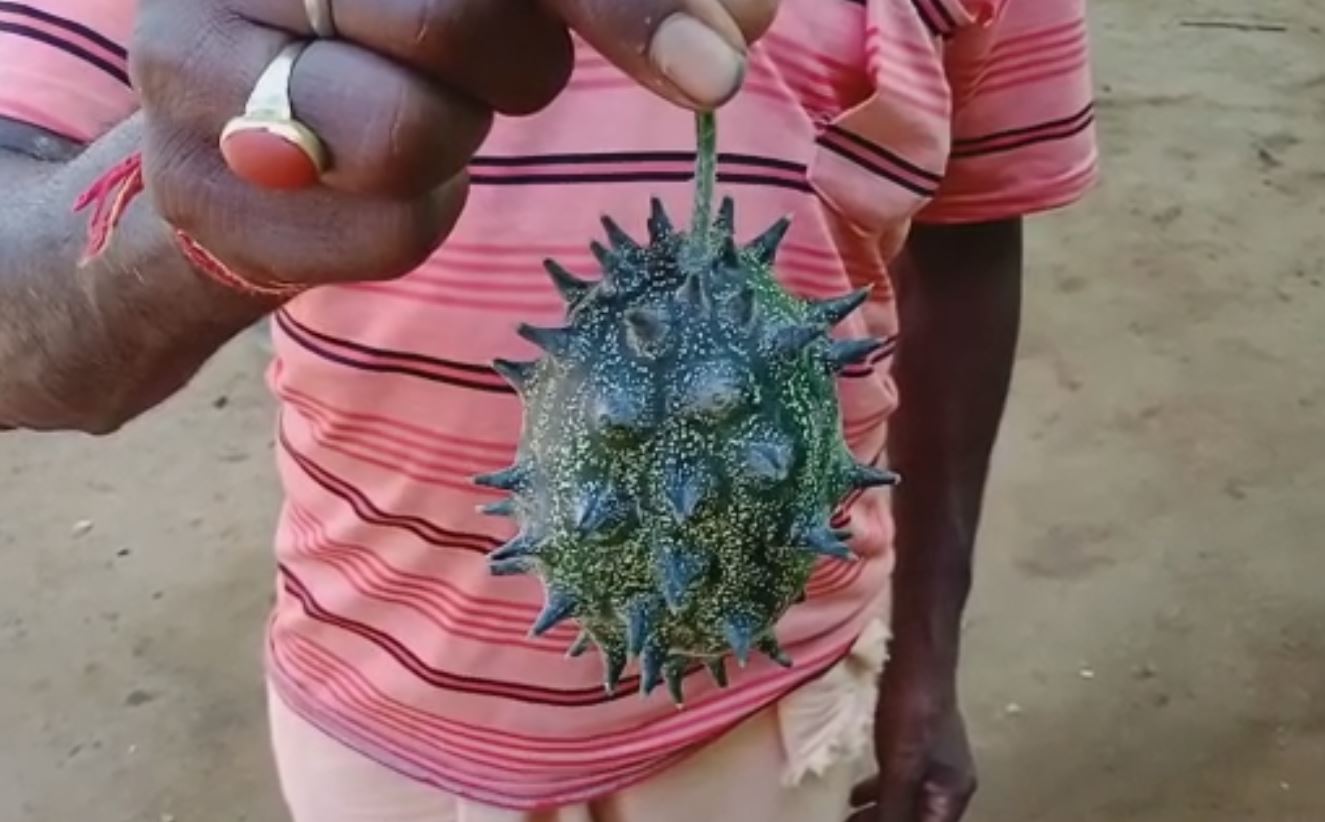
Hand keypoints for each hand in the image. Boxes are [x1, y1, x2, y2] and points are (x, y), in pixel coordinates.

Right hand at [130, 0, 778, 287]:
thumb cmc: (390, 42)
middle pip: (452, 17)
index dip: (618, 1)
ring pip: (410, 133)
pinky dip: (415, 223)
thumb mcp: (499, 0)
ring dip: (454, 145)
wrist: (237, 140)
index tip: (714, 67)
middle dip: (521, 66)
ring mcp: (189, 68)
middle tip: (500, 73)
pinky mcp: (194, 189)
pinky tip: (371, 187)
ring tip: (417, 119)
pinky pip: (383, 234)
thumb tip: (745, 16)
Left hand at [847, 663, 976, 821]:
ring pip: (906, 803)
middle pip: (917, 819)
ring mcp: (934, 763)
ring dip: (879, 814)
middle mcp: (948, 783)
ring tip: (849, 820)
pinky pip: (898, 781)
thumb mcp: (901, 767)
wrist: (918, 659)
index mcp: (953, 793)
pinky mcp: (916, 745)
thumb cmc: (913, 711)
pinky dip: (878, 792)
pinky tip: (855, 795)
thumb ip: (895, 807)